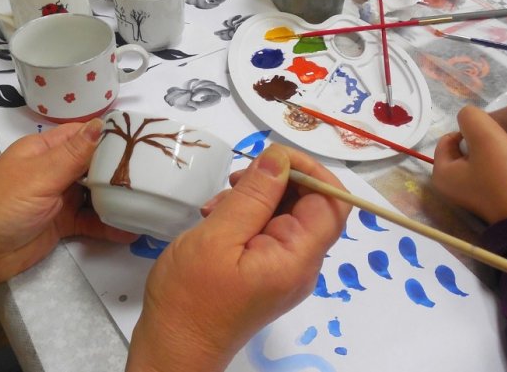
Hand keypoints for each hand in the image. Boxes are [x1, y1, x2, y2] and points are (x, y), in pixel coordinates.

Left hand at [0, 119, 137, 299]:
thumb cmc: (1, 206)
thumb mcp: (39, 176)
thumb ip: (74, 154)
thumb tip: (102, 123)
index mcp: (46, 150)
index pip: (86, 134)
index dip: (114, 133)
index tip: (147, 136)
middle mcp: (56, 171)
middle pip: (96, 164)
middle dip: (123, 166)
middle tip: (159, 170)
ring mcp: (61, 198)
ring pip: (98, 192)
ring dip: (121, 197)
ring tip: (153, 198)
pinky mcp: (64, 224)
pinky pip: (93, 221)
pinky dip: (112, 225)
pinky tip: (133, 230)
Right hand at [126, 144, 351, 371]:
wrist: (174, 348)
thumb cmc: (190, 298)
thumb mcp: (217, 237)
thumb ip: (253, 196)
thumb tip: (280, 158)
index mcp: (298, 256)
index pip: (332, 201)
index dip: (310, 170)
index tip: (272, 158)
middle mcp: (302, 263)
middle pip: (311, 204)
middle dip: (277, 182)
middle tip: (235, 179)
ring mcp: (286, 268)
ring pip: (287, 214)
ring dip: (256, 198)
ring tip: (217, 203)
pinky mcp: (268, 271)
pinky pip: (270, 232)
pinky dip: (247, 216)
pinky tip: (217, 217)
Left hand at [432, 106, 506, 223]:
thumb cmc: (506, 177)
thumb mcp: (485, 137)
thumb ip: (471, 118)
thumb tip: (470, 118)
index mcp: (442, 175)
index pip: (448, 138)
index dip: (469, 130)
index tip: (490, 136)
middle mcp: (455, 186)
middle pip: (467, 147)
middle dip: (485, 140)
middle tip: (503, 144)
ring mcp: (477, 193)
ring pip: (485, 157)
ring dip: (499, 150)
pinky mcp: (498, 196)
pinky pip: (499, 170)